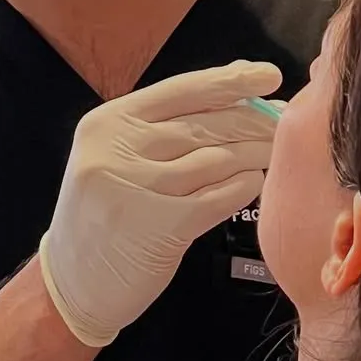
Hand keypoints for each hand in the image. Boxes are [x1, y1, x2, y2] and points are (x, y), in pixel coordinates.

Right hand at [39, 61, 282, 346]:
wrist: (72, 283)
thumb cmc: (105, 217)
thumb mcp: (115, 159)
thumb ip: (164, 129)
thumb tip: (237, 94)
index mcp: (108, 124)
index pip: (181, 90)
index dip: (230, 81)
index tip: (268, 76)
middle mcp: (117, 150)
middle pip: (204, 125)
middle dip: (253, 121)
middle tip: (287, 122)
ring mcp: (136, 188)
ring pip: (216, 160)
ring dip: (255, 155)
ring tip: (277, 153)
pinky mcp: (158, 226)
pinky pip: (217, 197)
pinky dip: (243, 188)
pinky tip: (256, 183)